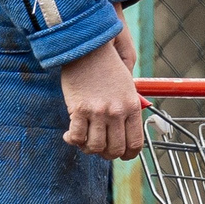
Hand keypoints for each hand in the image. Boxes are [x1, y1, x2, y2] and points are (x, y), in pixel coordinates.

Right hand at [61, 34, 144, 160]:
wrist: (87, 48)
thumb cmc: (106, 65)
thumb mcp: (127, 85)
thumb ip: (128, 106)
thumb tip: (126, 128)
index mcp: (132, 107)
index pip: (135, 143)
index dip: (128, 155)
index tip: (122, 156)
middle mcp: (117, 112)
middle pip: (115, 149)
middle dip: (107, 154)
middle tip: (99, 148)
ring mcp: (98, 112)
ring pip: (95, 147)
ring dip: (88, 148)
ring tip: (84, 140)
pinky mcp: (79, 109)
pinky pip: (76, 137)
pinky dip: (72, 140)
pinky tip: (70, 134)